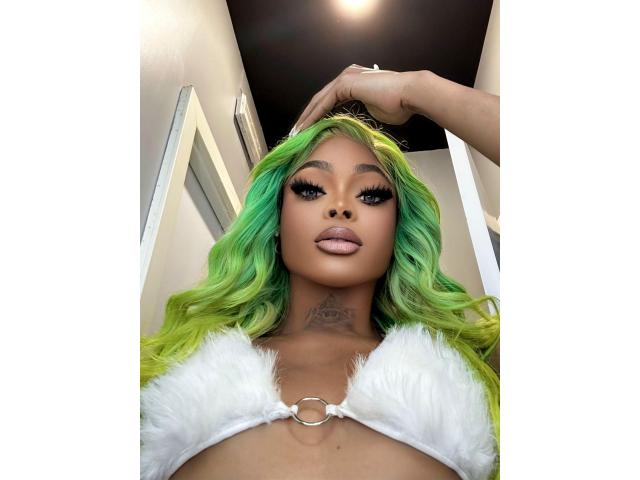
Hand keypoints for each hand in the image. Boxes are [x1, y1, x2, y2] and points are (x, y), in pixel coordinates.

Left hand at [291, 64, 415, 134]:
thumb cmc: (399, 105)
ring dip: (307, 117)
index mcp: (354, 81)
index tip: (310, 130)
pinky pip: (324, 102)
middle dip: (307, 117)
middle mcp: (347, 75)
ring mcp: (346, 77)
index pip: (330, 100)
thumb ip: (362, 112)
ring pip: (319, 100)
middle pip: (320, 99)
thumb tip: (356, 122)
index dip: (318, 115)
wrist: (410, 95)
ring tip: (297, 133)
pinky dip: (314, 115)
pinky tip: (306, 127)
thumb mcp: (375, 111)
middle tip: (296, 133)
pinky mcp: (345, 82)